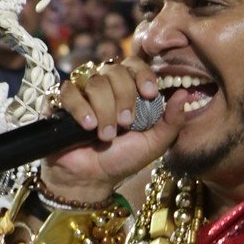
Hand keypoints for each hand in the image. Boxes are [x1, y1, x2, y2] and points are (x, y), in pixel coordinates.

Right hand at [41, 56, 191, 199]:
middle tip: (126, 123)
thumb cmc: (122, 159)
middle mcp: (104, 86)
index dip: (142, 74)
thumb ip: (172, 121)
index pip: (134, 65)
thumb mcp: (154, 143)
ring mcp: (81, 92)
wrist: (91, 179)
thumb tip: (184, 94)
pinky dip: (80, 108)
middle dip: (124, 97)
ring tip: (106, 135)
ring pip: (94, 82)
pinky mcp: (59, 102)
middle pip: (114, 70)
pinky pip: (69, 91)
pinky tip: (88, 126)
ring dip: (104, 110)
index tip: (149, 94)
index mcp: (127, 90)